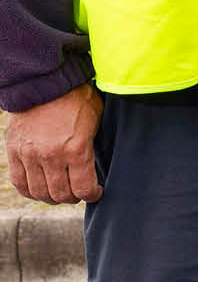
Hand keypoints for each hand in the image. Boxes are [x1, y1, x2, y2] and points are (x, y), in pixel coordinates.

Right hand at [4, 84, 102, 203]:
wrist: (45, 83)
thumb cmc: (77, 99)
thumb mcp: (96, 120)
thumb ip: (94, 145)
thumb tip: (98, 165)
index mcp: (76, 148)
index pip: (84, 188)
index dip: (92, 194)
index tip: (96, 192)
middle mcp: (51, 155)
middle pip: (61, 194)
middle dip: (73, 197)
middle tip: (78, 192)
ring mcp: (30, 155)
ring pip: (39, 192)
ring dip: (52, 197)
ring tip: (60, 191)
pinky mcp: (14, 151)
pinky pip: (19, 182)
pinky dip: (30, 191)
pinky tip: (40, 188)